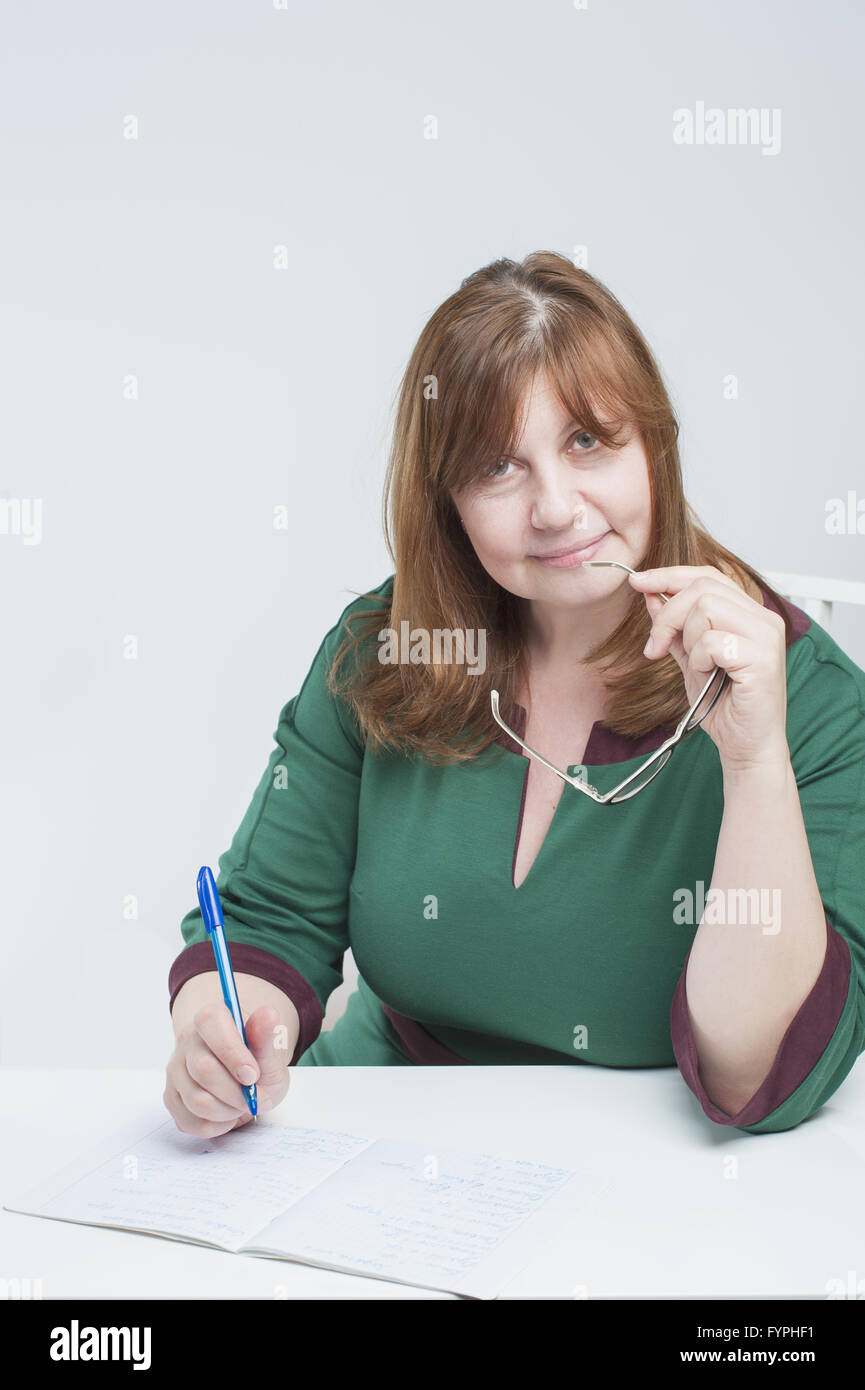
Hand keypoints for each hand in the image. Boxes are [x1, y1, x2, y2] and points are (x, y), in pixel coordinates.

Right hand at [164, 1001, 290, 1136]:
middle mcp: (187, 1041)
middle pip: (203, 1070)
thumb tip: (269, 1014)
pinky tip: (228, 1115)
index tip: (252, 1075)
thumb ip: (266, 1037)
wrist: (246, 1078)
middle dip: (236, 1092)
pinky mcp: (171, 1098)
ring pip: (197, 1100)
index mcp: (211, 1018)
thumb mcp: (270, 1050)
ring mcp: (175, 1070)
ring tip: (242, 1105)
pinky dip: (216, 1126)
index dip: (232, 1053)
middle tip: (255, 1097)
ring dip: (227, 1111)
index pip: (210, 1024)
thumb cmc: (258, 1061)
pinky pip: (190, 1122)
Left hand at [627, 565, 790, 774]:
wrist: (745, 746)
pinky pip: (712, 641)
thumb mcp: (690, 659)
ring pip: (706, 609)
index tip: (637, 582)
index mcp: (749, 614)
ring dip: (687, 640)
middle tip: (655, 647)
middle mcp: (764, 618)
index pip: (707, 576)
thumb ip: (674, 628)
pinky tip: (709, 676)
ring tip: (697, 667)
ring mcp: (767, 636)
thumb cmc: (724, 706)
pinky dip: (700, 660)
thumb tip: (650, 596)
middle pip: (702, 588)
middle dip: (668, 615)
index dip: (669, 575)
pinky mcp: (763, 659)